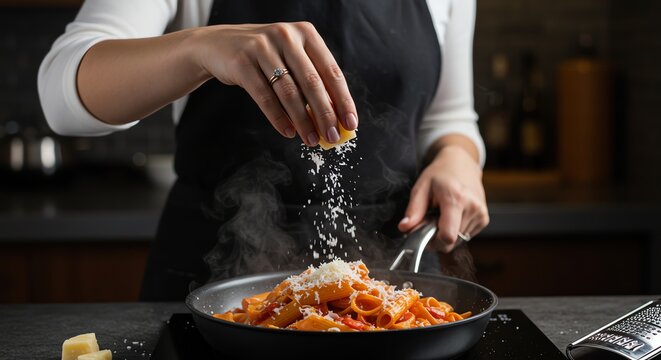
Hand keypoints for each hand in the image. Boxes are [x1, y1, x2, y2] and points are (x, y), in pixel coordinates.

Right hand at [193, 22, 357, 145]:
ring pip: (289, 91)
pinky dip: (278, 117)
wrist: (218, 45)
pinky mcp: (242, 62)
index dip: (343, 100)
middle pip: (312, 82)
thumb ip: (311, 81)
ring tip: (311, 140)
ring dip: (303, 121)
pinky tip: (288, 132)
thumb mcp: (290, 59)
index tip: (350, 124)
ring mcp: (262, 47)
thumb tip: (334, 117)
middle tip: (332, 137)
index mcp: (306, 33)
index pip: (331, 71)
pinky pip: (264, 96)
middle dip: (325, 114)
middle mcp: (286, 36)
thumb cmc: (264, 57)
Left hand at [398, 145, 488, 251]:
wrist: (462, 164)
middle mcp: (472, 208)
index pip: (448, 236)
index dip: (433, 241)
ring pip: (458, 241)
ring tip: (442, 214)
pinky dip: (455, 230)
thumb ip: (413, 210)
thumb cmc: (440, 174)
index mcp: (456, 198)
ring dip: (446, 232)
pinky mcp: (484, 219)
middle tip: (431, 220)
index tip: (424, 232)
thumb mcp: (421, 187)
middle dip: (437, 237)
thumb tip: (405, 228)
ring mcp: (480, 214)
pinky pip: (465, 236)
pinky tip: (452, 215)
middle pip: (451, 242)